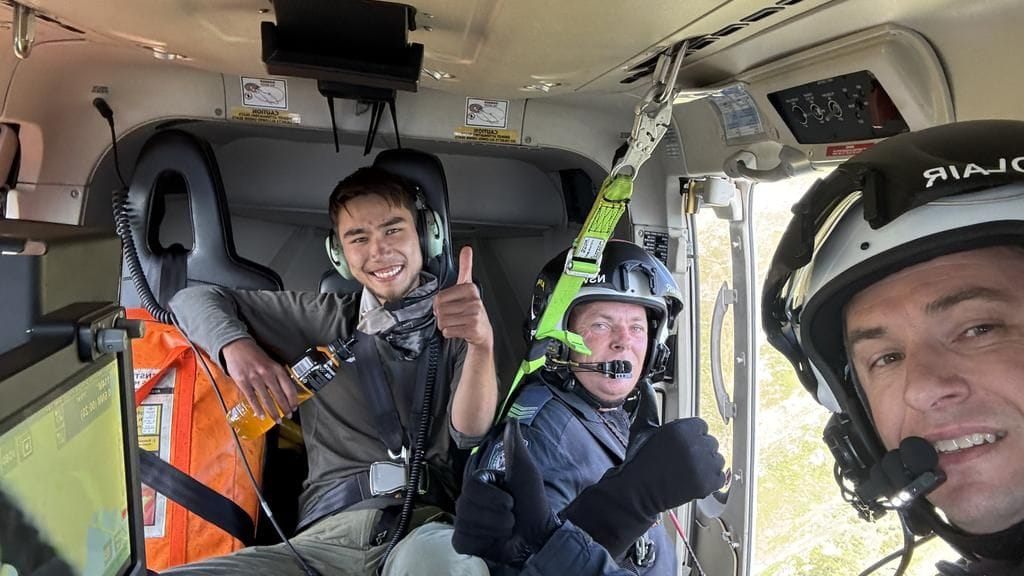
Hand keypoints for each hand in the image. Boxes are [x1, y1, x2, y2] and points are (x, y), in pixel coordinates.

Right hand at [221, 338, 298, 419]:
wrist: (237, 346)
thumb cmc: (255, 355)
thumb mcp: (270, 362)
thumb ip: (277, 375)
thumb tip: (285, 391)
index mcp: (276, 368)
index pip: (289, 387)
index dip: (293, 400)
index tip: (295, 407)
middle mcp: (267, 374)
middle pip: (279, 395)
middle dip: (285, 409)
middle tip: (288, 417)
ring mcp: (255, 378)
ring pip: (267, 399)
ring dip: (273, 412)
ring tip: (277, 420)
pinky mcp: (243, 382)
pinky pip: (252, 398)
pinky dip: (257, 408)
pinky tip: (261, 416)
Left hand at [434, 246, 492, 347]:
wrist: (482, 331)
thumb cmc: (471, 309)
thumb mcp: (468, 286)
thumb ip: (466, 267)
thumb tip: (467, 249)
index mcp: (470, 289)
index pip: (440, 297)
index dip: (439, 303)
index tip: (448, 305)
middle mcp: (473, 301)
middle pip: (440, 310)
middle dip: (441, 315)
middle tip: (452, 315)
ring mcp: (474, 315)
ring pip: (442, 321)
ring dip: (445, 325)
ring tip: (456, 322)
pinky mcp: (472, 328)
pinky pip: (448, 331)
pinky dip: (449, 333)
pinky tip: (458, 329)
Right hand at [452, 420, 560, 565]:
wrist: (537, 538)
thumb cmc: (533, 503)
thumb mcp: (525, 473)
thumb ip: (515, 447)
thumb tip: (511, 418)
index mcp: (480, 483)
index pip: (471, 486)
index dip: (493, 497)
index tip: (510, 501)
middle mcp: (468, 500)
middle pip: (466, 505)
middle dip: (496, 515)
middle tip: (511, 517)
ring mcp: (464, 521)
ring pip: (465, 523)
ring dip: (493, 529)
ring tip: (506, 530)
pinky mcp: (463, 542)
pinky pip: (462, 540)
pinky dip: (481, 542)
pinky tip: (491, 541)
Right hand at [560, 385, 725, 556]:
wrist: (638, 491)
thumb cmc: (640, 460)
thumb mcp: (643, 429)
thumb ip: (650, 405)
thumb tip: (646, 386)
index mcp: (682, 428)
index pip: (701, 426)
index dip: (690, 437)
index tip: (679, 447)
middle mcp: (695, 445)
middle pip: (710, 442)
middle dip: (699, 451)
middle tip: (680, 461)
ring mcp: (703, 465)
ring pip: (717, 460)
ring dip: (706, 466)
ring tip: (686, 471)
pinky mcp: (708, 483)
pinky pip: (720, 478)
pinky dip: (710, 482)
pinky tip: (692, 481)